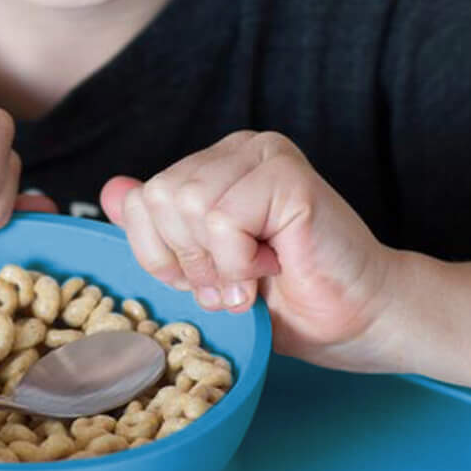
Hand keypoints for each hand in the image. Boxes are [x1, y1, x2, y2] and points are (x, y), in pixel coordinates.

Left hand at [99, 132, 395, 367]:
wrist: (360, 319)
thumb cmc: (289, 300)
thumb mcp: (204, 272)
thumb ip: (159, 232)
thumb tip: (110, 189)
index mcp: (212, 167)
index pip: (140, 200)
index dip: (162, 255)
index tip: (206, 280)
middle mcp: (236, 150)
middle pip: (160, 200)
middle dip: (189, 261)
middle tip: (233, 283)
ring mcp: (264, 155)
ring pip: (189, 205)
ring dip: (218, 263)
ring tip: (254, 276)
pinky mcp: (287, 174)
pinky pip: (224, 218)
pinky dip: (240, 261)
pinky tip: (275, 265)